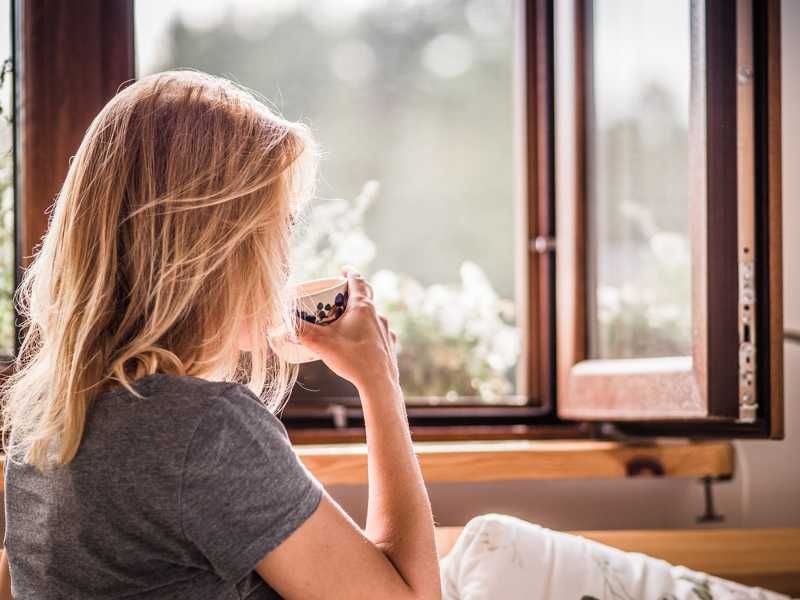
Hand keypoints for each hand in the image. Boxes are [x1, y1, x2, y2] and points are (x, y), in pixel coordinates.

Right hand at [296, 266, 398, 392]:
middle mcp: (378, 315)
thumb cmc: (351, 359)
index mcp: (362, 307)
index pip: (357, 280)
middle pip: (365, 297)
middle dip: (351, 295)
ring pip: (372, 316)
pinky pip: (378, 333)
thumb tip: (282, 323)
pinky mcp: (389, 345)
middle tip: (339, 297)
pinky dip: (369, 333)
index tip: (343, 269)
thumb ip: (300, 331)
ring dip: (360, 315)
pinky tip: (362, 342)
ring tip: (347, 322)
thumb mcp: (320, 343)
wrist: (378, 383)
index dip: (349, 272)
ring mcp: (386, 330)